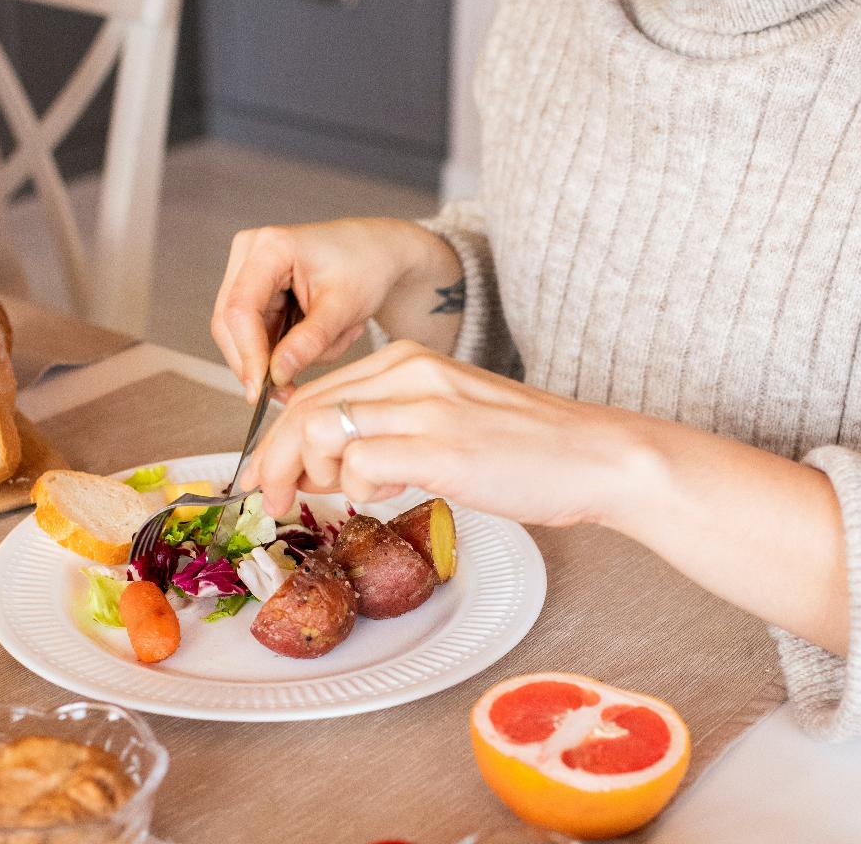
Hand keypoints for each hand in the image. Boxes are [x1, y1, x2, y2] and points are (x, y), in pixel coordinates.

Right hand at [211, 218, 445, 401]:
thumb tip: (275, 376)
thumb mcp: (344, 307)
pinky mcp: (256, 290)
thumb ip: (309, 341)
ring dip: (280, 354)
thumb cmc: (365, 267)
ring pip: (242, 333)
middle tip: (289, 393)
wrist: (377, 252)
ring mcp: (249, 271)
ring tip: (333, 340)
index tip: (260, 391)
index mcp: (270, 247)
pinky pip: (257, 333)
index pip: (241, 308)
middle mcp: (250, 253)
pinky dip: (286, 347)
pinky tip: (323, 336)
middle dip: (259, 362)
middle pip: (230, 323)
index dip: (247, 354)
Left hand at [241, 339, 638, 527]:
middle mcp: (411, 373)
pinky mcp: (443, 448)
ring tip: (329, 500)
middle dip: (273, 460)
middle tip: (271, 499)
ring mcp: (427, 408)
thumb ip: (392, 424)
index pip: (315, 391)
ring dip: (308, 476)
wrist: (594, 454)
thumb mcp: (450, 414)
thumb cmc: (526, 445)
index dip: (277, 438)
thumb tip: (331, 461)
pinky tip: (385, 494)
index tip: (266, 474)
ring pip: (322, 431)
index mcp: (410, 360)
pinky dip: (355, 488)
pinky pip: (361, 464)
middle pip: (305, 409)